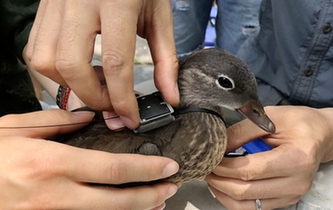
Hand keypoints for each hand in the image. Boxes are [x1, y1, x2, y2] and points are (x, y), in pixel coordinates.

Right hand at [0, 109, 177, 208]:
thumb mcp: (15, 129)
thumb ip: (56, 122)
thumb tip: (89, 117)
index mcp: (53, 164)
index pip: (113, 169)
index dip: (146, 169)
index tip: (167, 165)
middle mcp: (58, 195)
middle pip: (117, 201)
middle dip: (150, 195)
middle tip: (171, 187)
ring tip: (158, 201)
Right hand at [26, 0, 178, 129]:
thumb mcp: (160, 16)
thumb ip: (165, 59)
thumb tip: (170, 97)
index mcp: (117, 2)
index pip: (115, 62)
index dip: (123, 99)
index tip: (131, 118)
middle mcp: (79, 2)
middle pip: (72, 66)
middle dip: (92, 97)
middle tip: (112, 104)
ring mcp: (56, 4)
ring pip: (45, 60)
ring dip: (70, 86)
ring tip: (96, 85)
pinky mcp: (44, 8)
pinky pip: (35, 48)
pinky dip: (54, 71)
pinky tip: (78, 71)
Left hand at [205, 106, 332, 208]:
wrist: (319, 135)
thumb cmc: (298, 123)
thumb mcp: (269, 118)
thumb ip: (240, 132)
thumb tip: (217, 148)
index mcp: (296, 158)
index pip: (250, 170)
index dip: (224, 167)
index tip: (210, 159)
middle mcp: (296, 182)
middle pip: (246, 191)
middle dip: (219, 181)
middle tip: (205, 169)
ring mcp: (292, 194)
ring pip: (247, 205)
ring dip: (223, 193)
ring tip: (211, 177)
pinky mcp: (285, 199)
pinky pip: (254, 207)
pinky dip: (234, 199)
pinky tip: (224, 186)